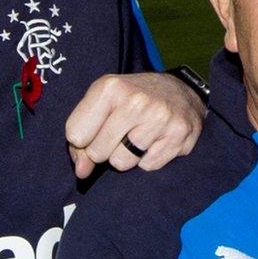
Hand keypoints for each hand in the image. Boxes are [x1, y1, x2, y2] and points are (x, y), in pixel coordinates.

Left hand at [65, 72, 205, 176]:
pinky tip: (156, 140)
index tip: (96, 129)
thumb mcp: (102, 104)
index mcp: (110, 87)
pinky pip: (147, 166)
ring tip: (139, 135)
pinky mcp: (178, 136)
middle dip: (104, 149)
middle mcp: (135, 102)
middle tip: (120, 132)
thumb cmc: (133, 98)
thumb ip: (82, 136)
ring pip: (121, 163)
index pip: (75, 134)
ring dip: (126, 155)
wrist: (182, 91)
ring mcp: (159, 120)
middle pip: (97, 152)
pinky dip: (148, 158)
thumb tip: (82, 171)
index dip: (82, 139)